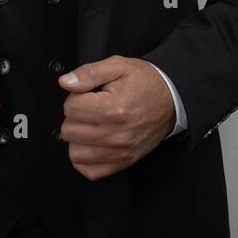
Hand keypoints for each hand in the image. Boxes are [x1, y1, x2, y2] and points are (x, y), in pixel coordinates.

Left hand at [57, 56, 176, 179]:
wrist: (172, 99)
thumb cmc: (145, 83)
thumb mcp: (118, 66)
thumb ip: (89, 73)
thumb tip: (66, 82)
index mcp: (114, 108)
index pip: (70, 108)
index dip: (75, 97)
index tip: (88, 95)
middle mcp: (117, 134)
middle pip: (69, 131)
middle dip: (75, 117)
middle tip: (91, 108)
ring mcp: (120, 151)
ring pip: (75, 153)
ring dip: (78, 139)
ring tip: (92, 125)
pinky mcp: (123, 162)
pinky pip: (90, 171)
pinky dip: (86, 159)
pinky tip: (93, 143)